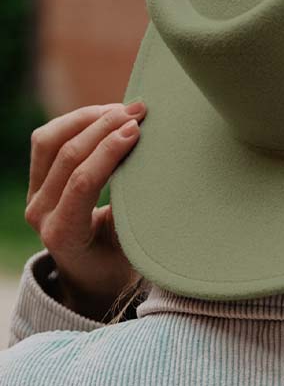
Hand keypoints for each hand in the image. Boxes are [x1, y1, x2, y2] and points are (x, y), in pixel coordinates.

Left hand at [23, 101, 146, 319]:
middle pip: (66, 155)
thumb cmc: (118, 264)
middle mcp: (41, 212)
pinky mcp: (36, 180)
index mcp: (64, 234)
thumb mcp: (131, 250)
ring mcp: (34, 194)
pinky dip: (76, 121)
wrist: (88, 276)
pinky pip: (47, 141)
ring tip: (121, 108)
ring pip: (49, 140)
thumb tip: (146, 172)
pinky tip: (104, 115)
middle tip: (138, 111)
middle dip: (103, 126)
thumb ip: (130, 215)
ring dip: (86, 118)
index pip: (82, 182)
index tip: (137, 131)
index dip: (109, 151)